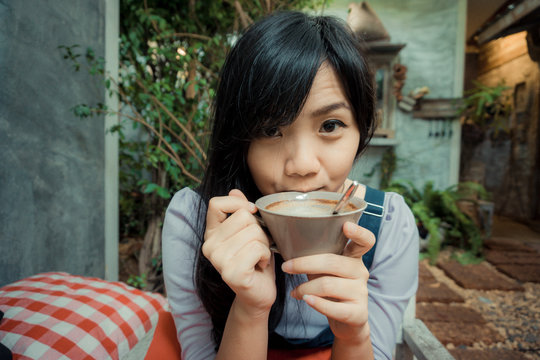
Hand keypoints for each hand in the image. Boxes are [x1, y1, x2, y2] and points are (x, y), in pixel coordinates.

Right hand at [203, 189, 275, 315]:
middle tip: (258, 247)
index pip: (216, 204)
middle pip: (243, 217)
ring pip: (254, 232)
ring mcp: (218, 261)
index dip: (238, 204)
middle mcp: (209, 246)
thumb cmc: (255, 260)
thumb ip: (240, 212)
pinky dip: (265, 255)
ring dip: (265, 244)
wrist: (258, 294)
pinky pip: (257, 249)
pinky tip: (259, 266)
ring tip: (258, 257)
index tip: (252, 215)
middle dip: (260, 230)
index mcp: (211, 234)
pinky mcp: (232, 274)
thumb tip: (234, 191)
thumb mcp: (249, 232)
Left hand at [281, 221, 374, 342]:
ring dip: (305, 288)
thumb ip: (316, 256)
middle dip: (304, 264)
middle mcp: (360, 272)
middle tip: (286, 267)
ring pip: (328, 285)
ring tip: (295, 292)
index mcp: (354, 257)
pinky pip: (334, 308)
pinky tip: (306, 300)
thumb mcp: (326, 269)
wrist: (347, 321)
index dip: (359, 232)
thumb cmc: (331, 289)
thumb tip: (287, 241)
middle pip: (332, 262)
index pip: (365, 241)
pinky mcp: (358, 313)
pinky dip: (317, 304)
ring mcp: (361, 292)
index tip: (346, 225)